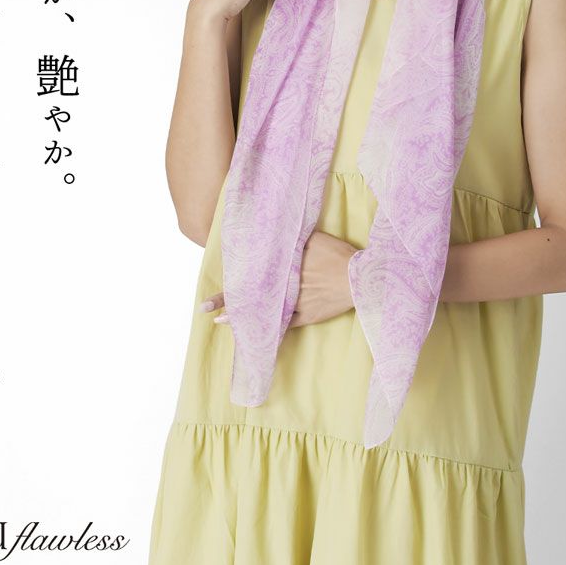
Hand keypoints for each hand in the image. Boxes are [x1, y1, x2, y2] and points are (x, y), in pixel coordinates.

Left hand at [200, 231, 357, 328]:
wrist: (361, 278)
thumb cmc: (340, 255)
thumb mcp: (316, 238)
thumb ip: (296, 237)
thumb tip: (279, 229)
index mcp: (285, 265)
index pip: (251, 273)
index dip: (230, 279)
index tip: (210, 285)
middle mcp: (286, 285)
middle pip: (251, 294)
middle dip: (226, 300)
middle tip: (203, 307)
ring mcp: (295, 303)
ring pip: (264, 312)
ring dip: (242, 317)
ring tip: (220, 321)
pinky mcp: (308, 316)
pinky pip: (284, 325)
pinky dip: (269, 329)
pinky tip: (254, 335)